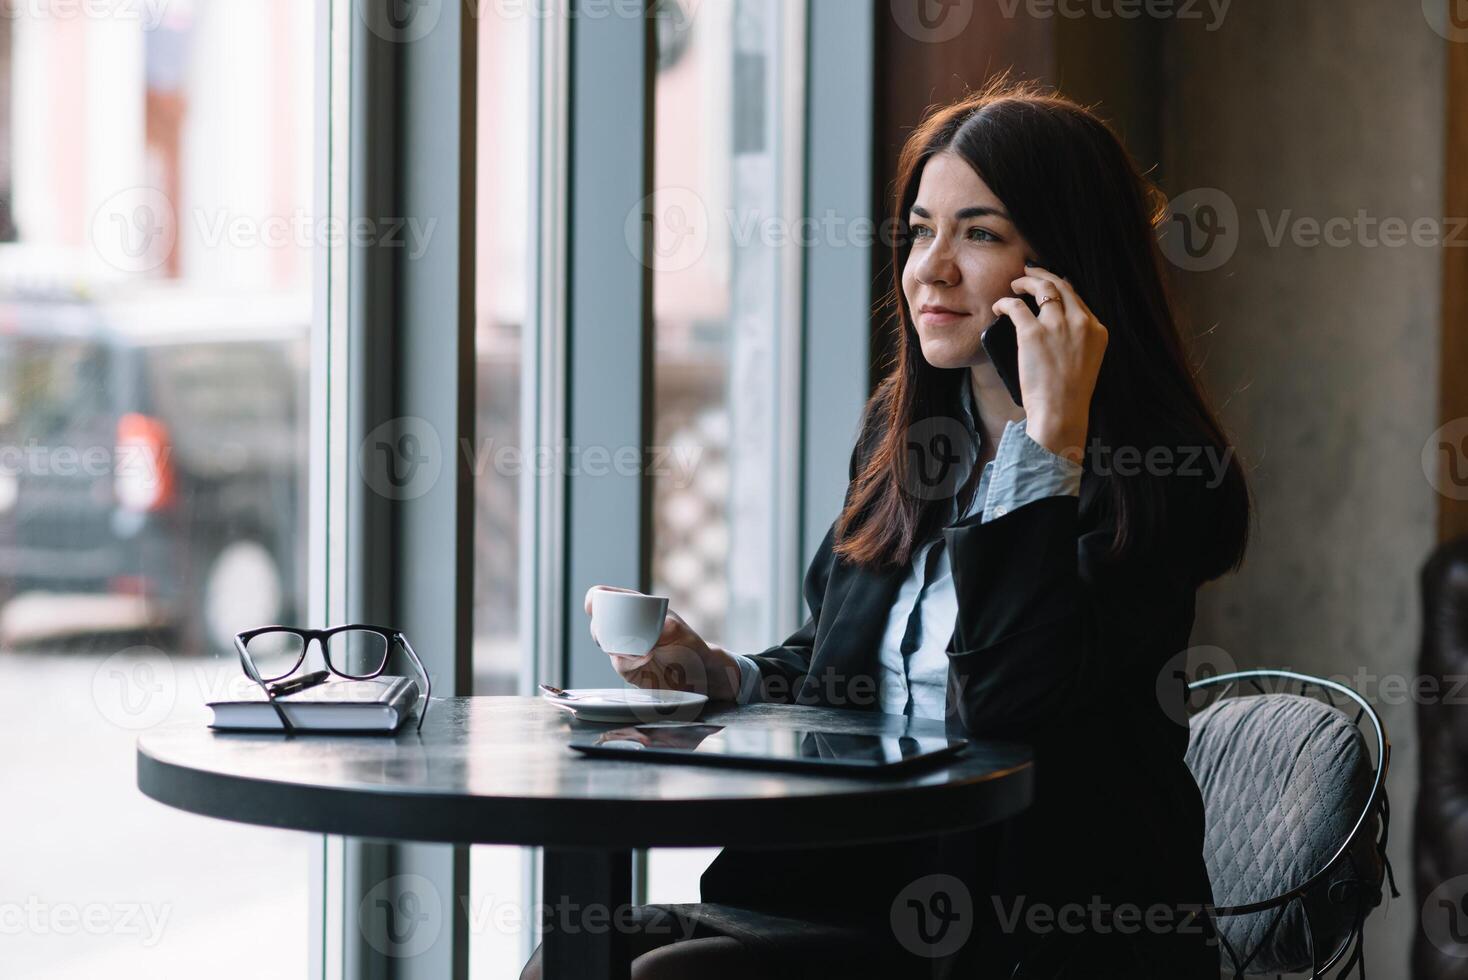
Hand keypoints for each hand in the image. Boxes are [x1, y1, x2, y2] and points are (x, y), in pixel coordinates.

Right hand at [583, 586, 742, 700]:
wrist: (697, 675)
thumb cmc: (690, 647)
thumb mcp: (681, 634)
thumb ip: (668, 629)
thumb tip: (656, 627)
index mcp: (636, 609)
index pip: (608, 598)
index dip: (596, 599)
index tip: (592, 605)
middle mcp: (626, 629)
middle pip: (599, 624)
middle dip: (600, 628)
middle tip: (615, 633)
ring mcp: (624, 649)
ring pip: (606, 645)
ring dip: (616, 646)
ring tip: (641, 649)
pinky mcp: (627, 669)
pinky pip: (620, 664)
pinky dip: (630, 661)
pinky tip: (646, 658)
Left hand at [992, 265, 1107, 461]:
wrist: (1061, 411)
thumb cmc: (1069, 395)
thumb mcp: (1087, 361)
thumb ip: (1079, 340)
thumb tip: (1060, 326)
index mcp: (1097, 329)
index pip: (1078, 298)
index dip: (1061, 286)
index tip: (1050, 284)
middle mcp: (1080, 322)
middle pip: (1061, 285)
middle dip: (1044, 274)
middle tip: (1030, 272)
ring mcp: (1056, 325)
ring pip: (1042, 287)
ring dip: (1026, 281)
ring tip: (1015, 283)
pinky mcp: (1032, 332)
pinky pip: (1015, 306)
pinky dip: (1005, 302)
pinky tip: (999, 306)